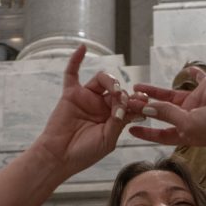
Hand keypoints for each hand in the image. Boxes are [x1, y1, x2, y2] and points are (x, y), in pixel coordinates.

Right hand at [34, 45, 136, 177]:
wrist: (61, 157)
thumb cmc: (85, 153)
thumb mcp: (108, 139)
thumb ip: (118, 121)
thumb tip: (124, 103)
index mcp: (113, 118)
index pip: (129, 104)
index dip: (137, 102)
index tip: (144, 104)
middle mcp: (101, 106)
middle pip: (118, 90)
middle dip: (126, 95)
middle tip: (128, 102)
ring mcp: (87, 99)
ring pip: (102, 80)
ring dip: (112, 82)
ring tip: (115, 91)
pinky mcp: (71, 94)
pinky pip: (72, 73)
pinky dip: (76, 60)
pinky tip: (82, 48)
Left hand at [129, 67, 205, 147]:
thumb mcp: (186, 124)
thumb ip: (166, 114)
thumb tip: (146, 107)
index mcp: (185, 132)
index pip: (161, 133)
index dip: (145, 131)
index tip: (130, 128)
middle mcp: (189, 118)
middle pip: (161, 113)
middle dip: (145, 108)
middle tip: (128, 102)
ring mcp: (197, 103)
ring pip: (171, 96)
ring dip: (155, 92)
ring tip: (138, 86)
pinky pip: (198, 78)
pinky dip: (194, 73)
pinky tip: (188, 69)